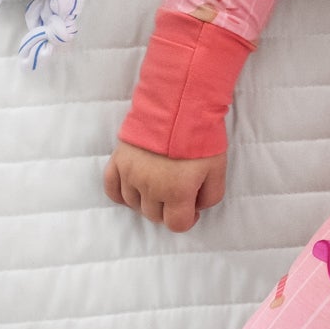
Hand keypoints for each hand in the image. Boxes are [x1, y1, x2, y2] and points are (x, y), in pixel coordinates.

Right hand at [103, 140, 226, 231]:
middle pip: (154, 215)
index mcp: (176, 192)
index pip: (176, 225)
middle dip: (168, 210)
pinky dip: (121, 194)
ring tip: (159, 187)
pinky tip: (133, 190)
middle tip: (178, 194)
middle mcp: (150, 188)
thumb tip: (196, 207)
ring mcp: (130, 174)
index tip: (192, 209)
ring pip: (134, 204)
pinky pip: (111, 189)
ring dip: (147, 202)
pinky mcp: (118, 161)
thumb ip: (210, 196)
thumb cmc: (201, 136)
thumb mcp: (218, 169)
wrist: (178, 103)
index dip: (187, 220)